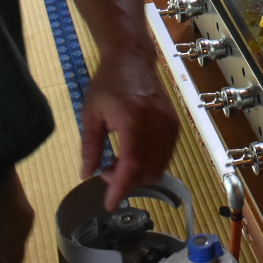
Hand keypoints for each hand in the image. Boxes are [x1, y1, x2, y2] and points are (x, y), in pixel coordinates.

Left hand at [80, 57, 180, 210]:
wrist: (132, 58)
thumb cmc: (108, 83)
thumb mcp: (91, 114)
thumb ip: (90, 147)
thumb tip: (87, 175)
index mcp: (133, 120)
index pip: (131, 165)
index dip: (121, 188)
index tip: (110, 204)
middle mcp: (156, 123)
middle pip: (147, 171)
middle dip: (127, 181)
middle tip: (107, 170)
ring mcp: (169, 124)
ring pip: (160, 166)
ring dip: (139, 175)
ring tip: (119, 162)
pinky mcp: (175, 124)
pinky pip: (167, 155)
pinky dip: (151, 164)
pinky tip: (134, 155)